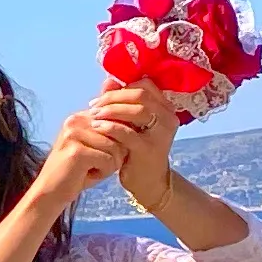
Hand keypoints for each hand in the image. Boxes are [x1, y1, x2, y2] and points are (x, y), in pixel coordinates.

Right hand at [43, 102, 131, 206]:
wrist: (50, 193)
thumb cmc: (77, 172)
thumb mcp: (94, 146)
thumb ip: (110, 132)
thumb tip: (137, 123)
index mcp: (80, 117)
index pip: (115, 118)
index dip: (118, 140)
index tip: (103, 153)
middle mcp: (75, 121)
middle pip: (118, 132)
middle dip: (115, 152)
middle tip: (97, 164)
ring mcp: (74, 135)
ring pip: (116, 147)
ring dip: (109, 164)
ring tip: (91, 169)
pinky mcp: (76, 152)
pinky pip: (108, 160)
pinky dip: (103, 172)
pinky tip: (87, 175)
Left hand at [85, 83, 177, 210]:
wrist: (147, 181)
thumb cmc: (136, 149)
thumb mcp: (130, 123)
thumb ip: (121, 102)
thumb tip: (109, 80)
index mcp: (165, 108)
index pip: (146, 85)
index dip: (122, 87)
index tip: (101, 95)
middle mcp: (168, 118)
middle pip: (140, 95)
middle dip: (113, 97)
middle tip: (94, 104)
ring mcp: (161, 134)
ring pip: (137, 110)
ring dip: (111, 109)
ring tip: (93, 114)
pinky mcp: (149, 149)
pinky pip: (128, 132)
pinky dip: (110, 127)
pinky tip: (96, 127)